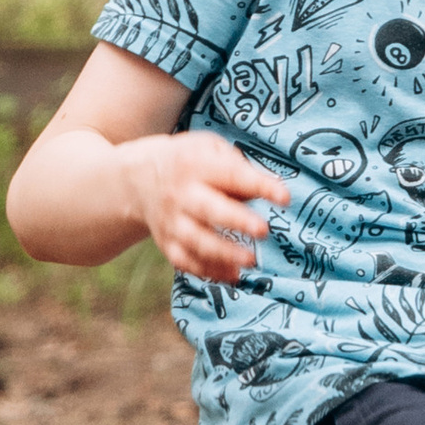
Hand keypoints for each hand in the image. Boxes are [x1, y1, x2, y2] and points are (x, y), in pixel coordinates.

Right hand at [130, 132, 289, 282]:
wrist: (140, 178)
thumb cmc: (191, 161)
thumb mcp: (210, 148)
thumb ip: (237, 166)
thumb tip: (268, 189)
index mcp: (194, 165)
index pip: (231, 175)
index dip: (259, 185)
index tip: (285, 198)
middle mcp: (180, 194)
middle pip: (208, 210)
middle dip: (236, 221)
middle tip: (263, 230)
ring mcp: (171, 221)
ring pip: (196, 241)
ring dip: (224, 253)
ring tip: (252, 260)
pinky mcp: (167, 243)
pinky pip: (186, 261)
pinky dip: (209, 271)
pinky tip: (234, 275)